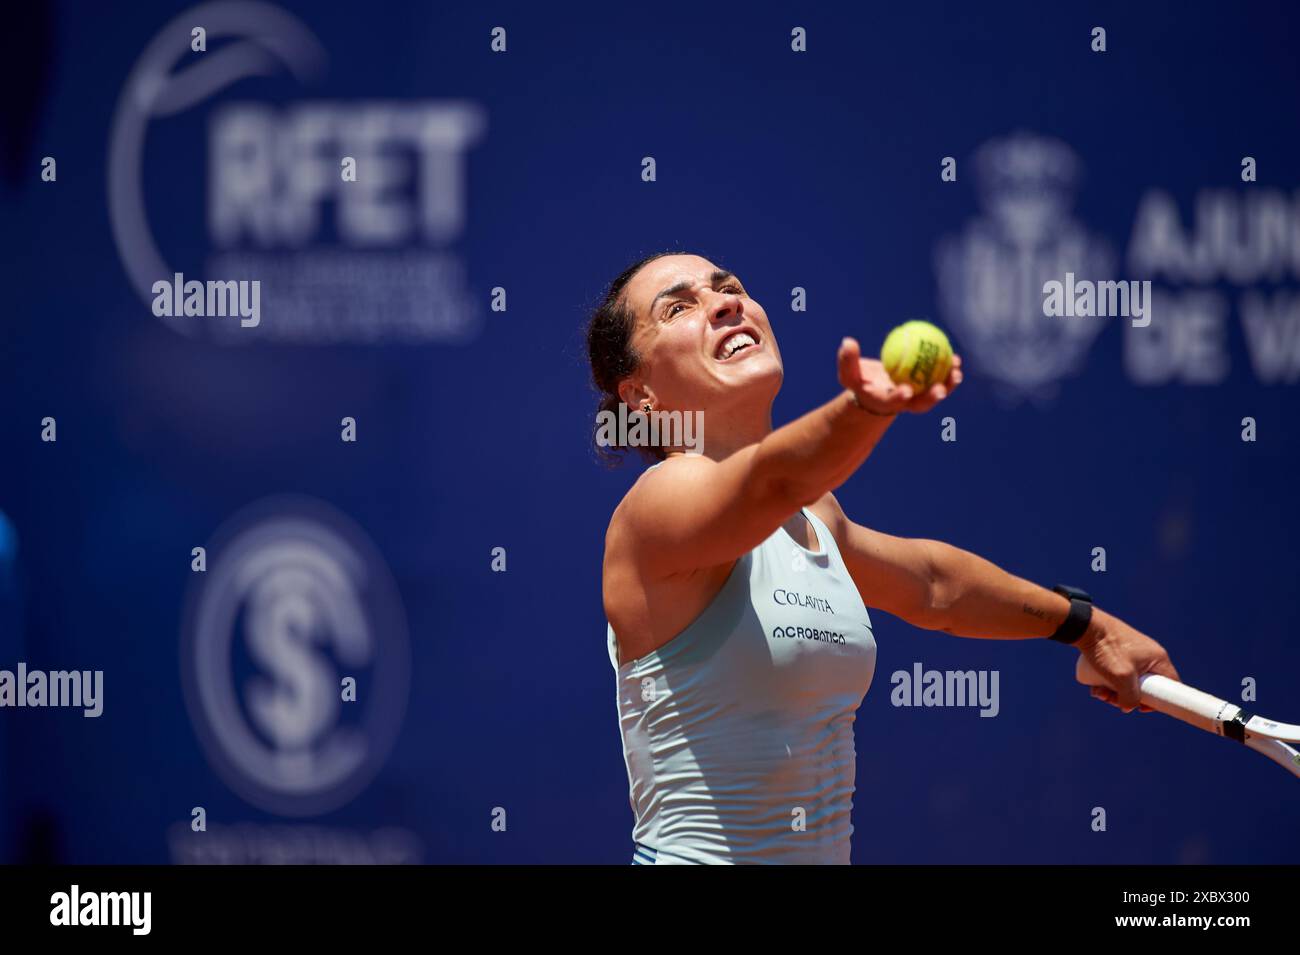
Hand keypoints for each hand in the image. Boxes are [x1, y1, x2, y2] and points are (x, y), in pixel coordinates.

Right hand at [838, 337, 962, 414]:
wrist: (874, 393)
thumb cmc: (860, 382)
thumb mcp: (849, 374)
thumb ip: (847, 361)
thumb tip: (847, 342)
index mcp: (884, 402)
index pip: (892, 402)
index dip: (899, 397)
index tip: (905, 390)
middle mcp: (903, 404)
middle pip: (919, 405)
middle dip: (931, 399)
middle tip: (940, 389)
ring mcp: (916, 400)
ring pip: (935, 394)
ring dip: (948, 385)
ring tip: (956, 370)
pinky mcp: (925, 391)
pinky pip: (939, 381)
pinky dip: (948, 372)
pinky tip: (955, 358)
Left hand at [1077, 610, 1180, 712]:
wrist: (1085, 626)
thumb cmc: (1107, 649)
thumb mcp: (1122, 678)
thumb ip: (1131, 698)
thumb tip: (1129, 707)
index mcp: (1158, 659)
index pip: (1170, 686)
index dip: (1159, 701)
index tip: (1141, 708)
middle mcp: (1148, 655)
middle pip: (1144, 686)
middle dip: (1127, 697)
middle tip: (1111, 700)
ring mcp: (1133, 653)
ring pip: (1128, 681)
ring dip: (1113, 692)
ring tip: (1098, 693)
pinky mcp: (1118, 652)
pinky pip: (1117, 672)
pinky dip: (1108, 682)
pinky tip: (1095, 687)